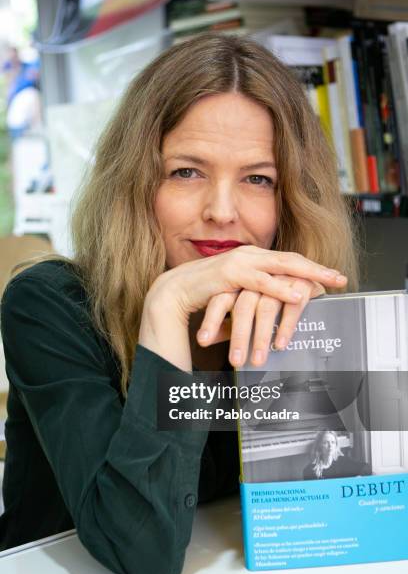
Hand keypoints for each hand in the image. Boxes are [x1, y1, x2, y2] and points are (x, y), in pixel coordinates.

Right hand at [140, 246, 345, 370]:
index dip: (311, 268)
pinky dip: (281, 288)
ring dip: (307, 275)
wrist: (174, 292)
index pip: (288, 261)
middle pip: (291, 259)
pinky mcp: (230, 273)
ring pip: (281, 265)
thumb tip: (274, 318)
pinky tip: (297, 295)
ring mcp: (240, 261)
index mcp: (252, 258)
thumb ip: (256, 303)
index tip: (332, 278)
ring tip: (328, 284)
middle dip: (318, 269)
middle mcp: (249, 255)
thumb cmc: (206, 297)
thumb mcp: (237, 298)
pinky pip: (261, 281)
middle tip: (340, 279)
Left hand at [196, 276, 325, 366]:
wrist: (310, 277)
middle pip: (243, 306)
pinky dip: (286, 327)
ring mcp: (281, 278)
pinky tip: (280, 345)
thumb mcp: (249, 309)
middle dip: (239, 336)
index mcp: (242, 279)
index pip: (222, 299)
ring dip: (261, 337)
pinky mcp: (302, 284)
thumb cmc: (273, 298)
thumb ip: (228, 322)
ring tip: (258, 360)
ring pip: (266, 308)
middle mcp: (259, 277)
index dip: (212, 320)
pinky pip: (292, 307)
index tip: (202, 342)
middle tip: (235, 361)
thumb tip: (207, 339)